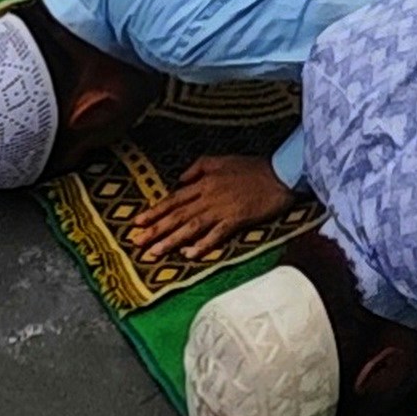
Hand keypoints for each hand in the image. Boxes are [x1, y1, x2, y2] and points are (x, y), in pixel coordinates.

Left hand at [122, 152, 296, 273]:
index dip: (154, 212)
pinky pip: (216, 234)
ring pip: (191, 227)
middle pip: (177, 215)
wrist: (280, 173)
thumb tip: (179, 178)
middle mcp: (208, 196)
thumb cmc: (252, 167)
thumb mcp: (221, 159)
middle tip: (136, 243)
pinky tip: (189, 256)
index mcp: (204, 182)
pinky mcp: (237, 219)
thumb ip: (198, 167)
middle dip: (155, 230)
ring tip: (154, 254)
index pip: (173, 199)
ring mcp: (222, 209)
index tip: (136, 223)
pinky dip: (202, 245)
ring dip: (171, 241)